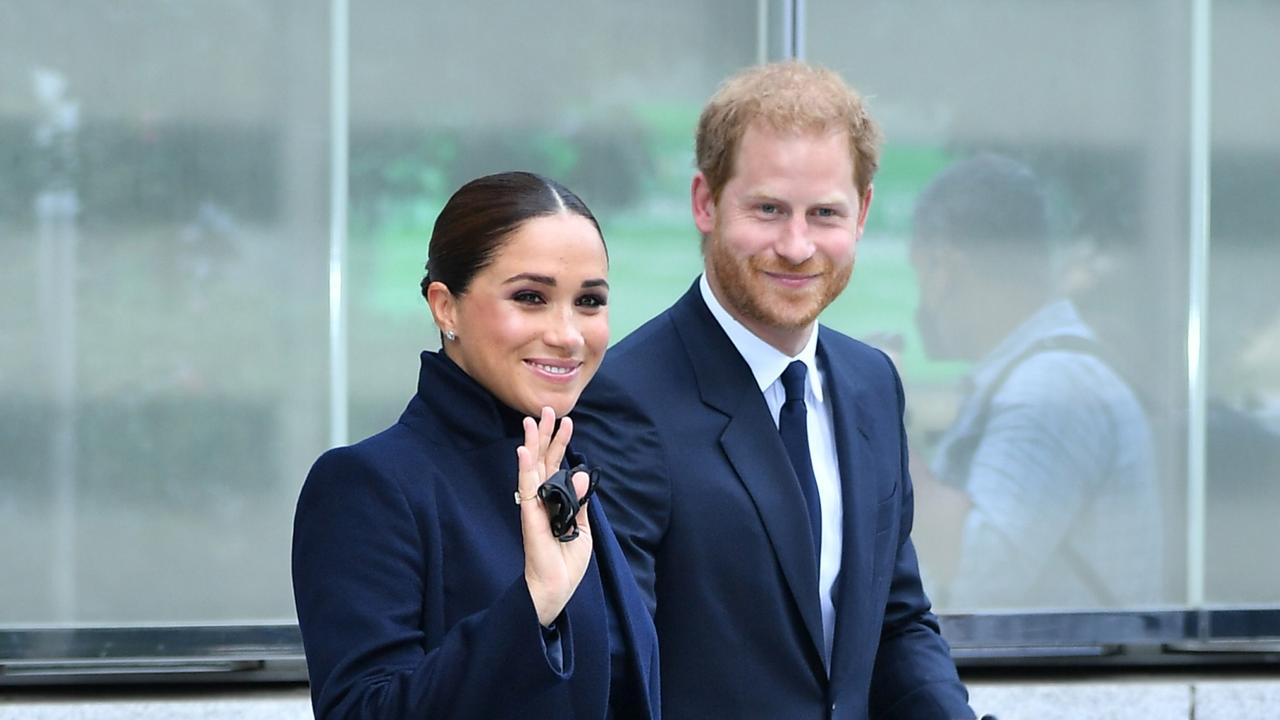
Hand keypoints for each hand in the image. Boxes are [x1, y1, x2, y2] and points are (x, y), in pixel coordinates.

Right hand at [518, 407, 593, 626]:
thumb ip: (580, 502)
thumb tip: (582, 474)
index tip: (567, 421)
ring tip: (532, 421)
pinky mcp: (530, 518)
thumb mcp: (582, 529)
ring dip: (533, 444)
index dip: (562, 444)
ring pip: (533, 469)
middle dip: (545, 435)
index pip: (557, 466)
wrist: (556, 588)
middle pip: (543, 461)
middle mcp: (542, 500)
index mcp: (556, 502)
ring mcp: (534, 507)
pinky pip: (527, 490)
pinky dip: (525, 470)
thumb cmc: (567, 562)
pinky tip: (523, 452)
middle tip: (546, 409)